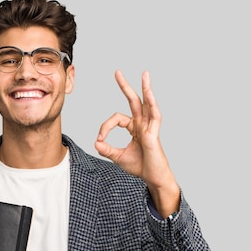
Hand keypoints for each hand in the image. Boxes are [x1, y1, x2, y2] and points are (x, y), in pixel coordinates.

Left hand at [95, 70, 179, 216]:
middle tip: (117, 72)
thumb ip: (107, 149)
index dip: (105, 127)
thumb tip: (96, 142)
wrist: (153, 178)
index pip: (117, 119)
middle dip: (125, 86)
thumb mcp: (118, 157)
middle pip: (134, 101)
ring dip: (145, 89)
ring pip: (147, 104)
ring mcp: (149, 127)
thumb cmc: (140, 166)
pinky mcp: (154, 134)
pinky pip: (155, 116)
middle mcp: (142, 124)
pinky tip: (149, 94)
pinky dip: (152, 104)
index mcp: (135, 128)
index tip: (100, 139)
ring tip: (144, 74)